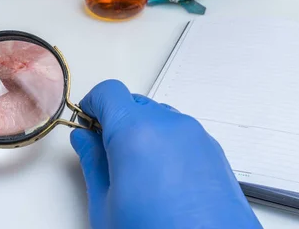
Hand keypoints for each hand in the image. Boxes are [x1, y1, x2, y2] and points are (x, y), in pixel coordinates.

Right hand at [70, 80, 261, 228]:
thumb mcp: (106, 205)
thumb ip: (92, 162)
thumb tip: (84, 139)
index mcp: (136, 132)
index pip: (108, 92)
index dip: (92, 104)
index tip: (86, 123)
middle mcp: (170, 125)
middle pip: (134, 102)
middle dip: (115, 121)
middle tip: (105, 153)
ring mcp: (196, 136)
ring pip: (158, 117)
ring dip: (142, 133)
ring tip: (136, 174)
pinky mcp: (214, 150)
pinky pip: (181, 134)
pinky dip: (166, 145)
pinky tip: (162, 180)